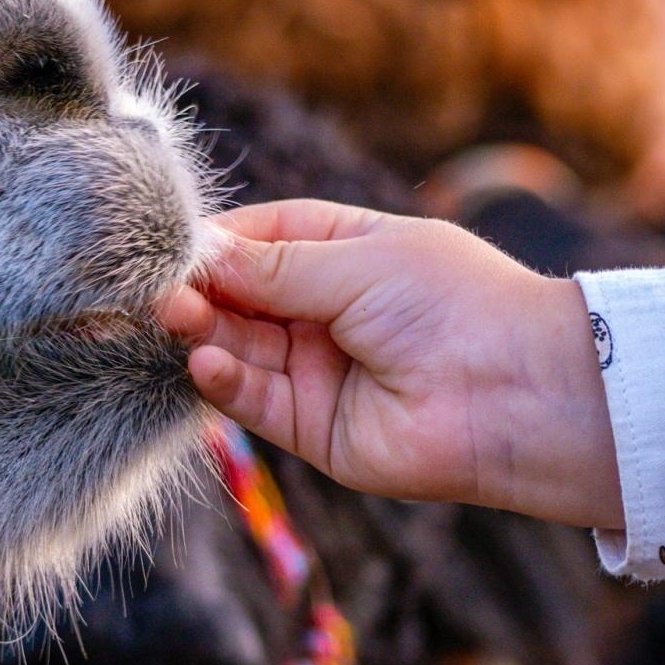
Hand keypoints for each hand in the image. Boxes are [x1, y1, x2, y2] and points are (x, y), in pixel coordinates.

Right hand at [159, 199, 623, 529]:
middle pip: (239, 295)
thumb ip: (273, 267)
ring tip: (173, 318)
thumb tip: (198, 254)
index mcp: (346, 251)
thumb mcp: (357, 263)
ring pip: (238, 347)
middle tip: (151, 289)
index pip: (260, 238)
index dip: (214, 242)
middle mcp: (326, 309)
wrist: (514, 391)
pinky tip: (206, 361)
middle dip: (197, 290)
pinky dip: (224, 380)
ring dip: (202, 333)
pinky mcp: (314, 425)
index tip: (164, 245)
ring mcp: (318, 367)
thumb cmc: (451, 304)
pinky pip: (254, 399)